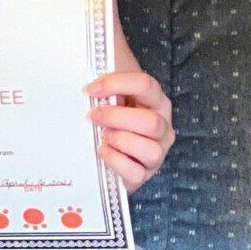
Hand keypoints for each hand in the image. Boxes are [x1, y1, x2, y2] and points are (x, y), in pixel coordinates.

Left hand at [88, 63, 173, 192]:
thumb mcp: (110, 97)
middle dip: (116, 118)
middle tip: (92, 116)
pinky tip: (102, 152)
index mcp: (157, 102)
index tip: (89, 89)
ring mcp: (156, 153)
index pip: (146, 85)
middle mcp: (163, 128)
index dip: (116, 84)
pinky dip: (116, 162)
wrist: (106, 150)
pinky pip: (135, 172)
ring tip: (102, 137)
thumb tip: (88, 75)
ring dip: (120, 141)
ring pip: (149, 149)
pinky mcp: (143, 174)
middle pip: (150, 122)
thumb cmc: (109, 117)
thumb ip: (106, 85)